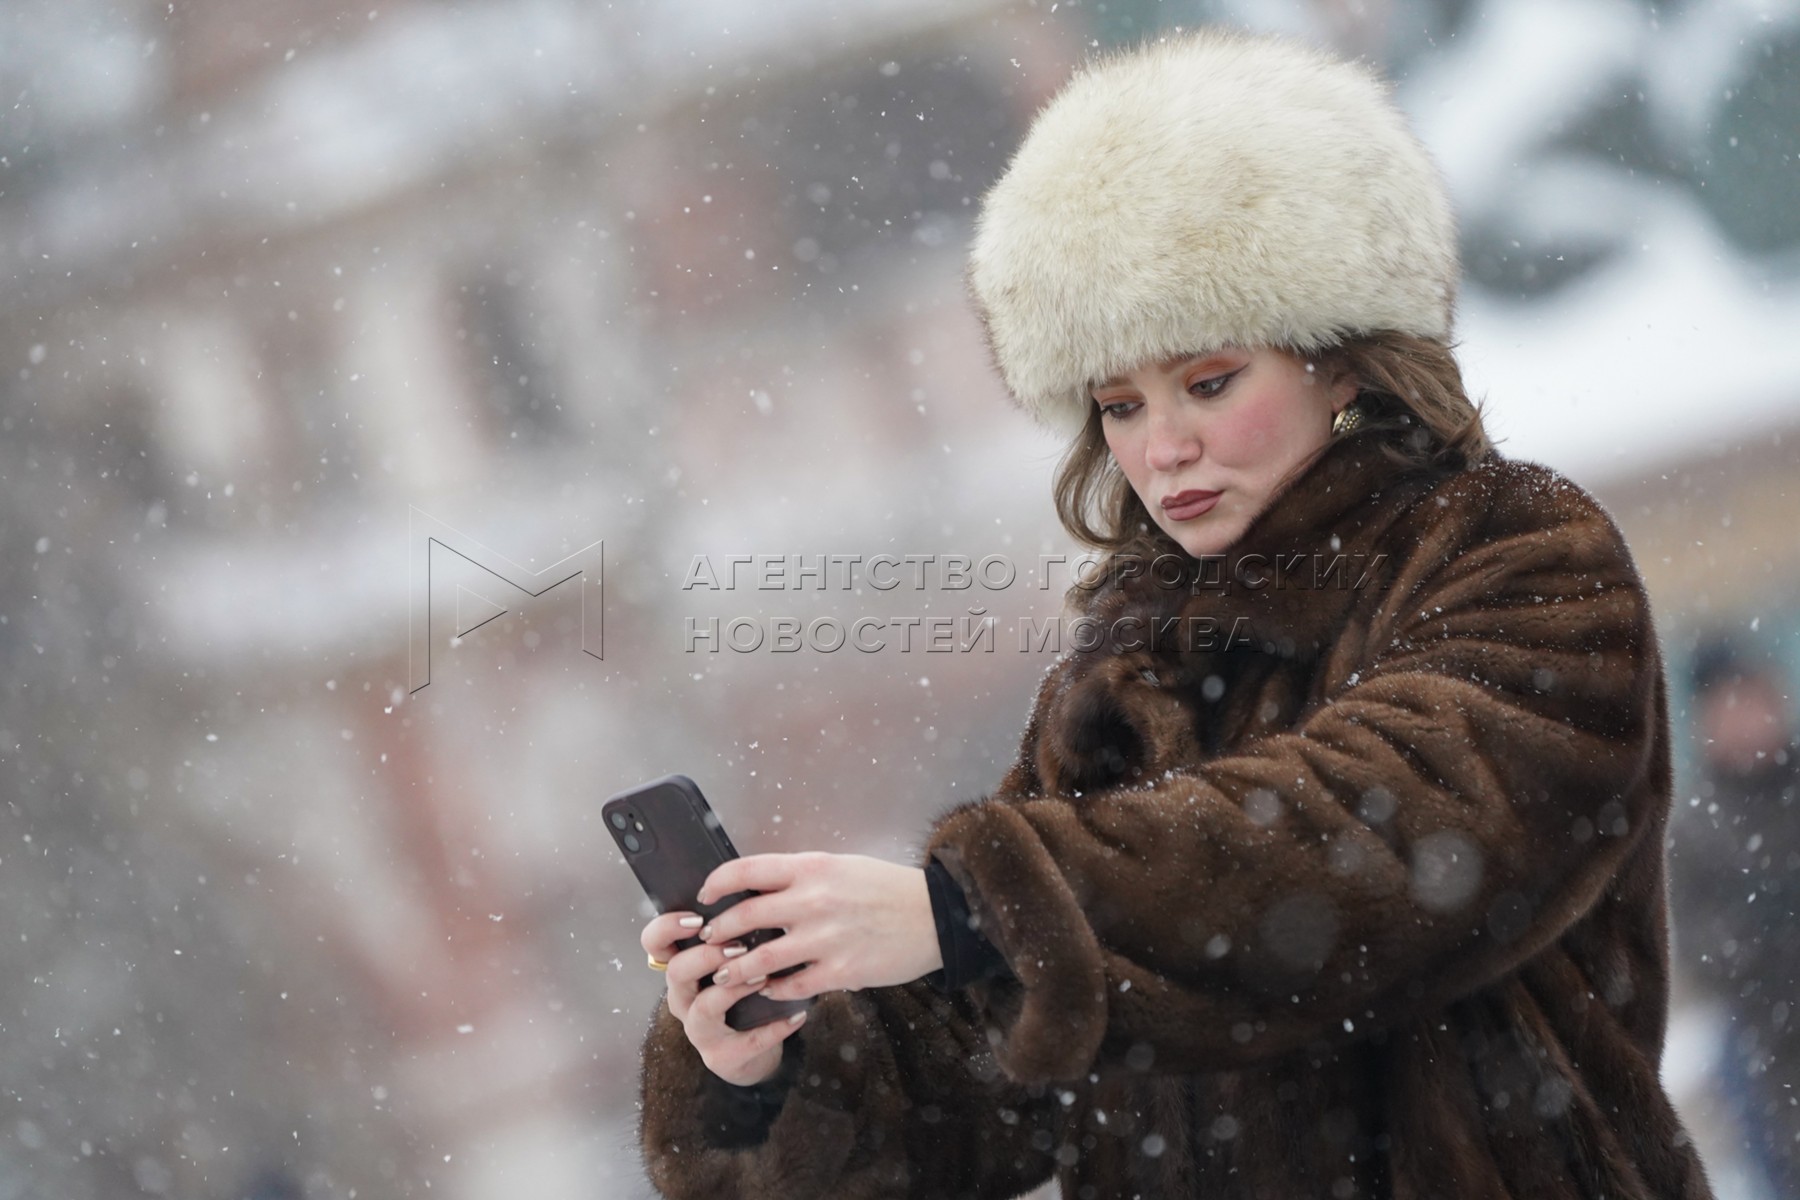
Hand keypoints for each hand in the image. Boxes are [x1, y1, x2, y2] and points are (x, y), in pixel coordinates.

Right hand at [641, 911, 805, 1086]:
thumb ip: (737, 930)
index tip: (697, 918)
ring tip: (764, 976)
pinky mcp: (721, 1057)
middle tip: (739, 946)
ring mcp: (698, 1030)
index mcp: (682, 968)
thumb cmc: (745, 988)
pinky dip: (774, 1027)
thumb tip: (758, 889)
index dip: (668, 928)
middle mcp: (682, 999)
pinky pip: (746, 1042)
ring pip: (705, 1006)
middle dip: (707, 955)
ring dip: (736, 988)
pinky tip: (797, 1014)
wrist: (755, 1048)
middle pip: (675, 972)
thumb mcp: (735, 958)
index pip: (654, 943)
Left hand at [695, 852, 942, 1001]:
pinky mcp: (841, 971)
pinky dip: (773, 991)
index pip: (746, 870)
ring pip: (759, 959)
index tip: (705, 896)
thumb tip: (759, 889)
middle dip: (716, 932)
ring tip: (725, 975)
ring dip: (735, 970)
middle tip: (708, 941)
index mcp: (811, 868)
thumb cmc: (886, 887)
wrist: (935, 915)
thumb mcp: (840, 866)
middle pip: (743, 916)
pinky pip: (792, 986)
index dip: (716, 883)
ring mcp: (826, 938)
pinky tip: (767, 991)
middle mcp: (813, 900)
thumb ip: (801, 876)